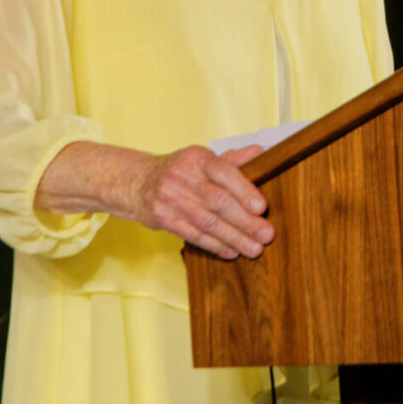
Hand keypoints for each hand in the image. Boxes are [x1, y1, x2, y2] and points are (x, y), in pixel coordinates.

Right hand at [124, 144, 273, 259]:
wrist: (137, 182)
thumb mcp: (202, 159)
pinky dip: (215, 245)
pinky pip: (193, 234)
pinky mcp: (163, 218)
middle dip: (245, 221)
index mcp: (197, 157)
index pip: (224, 172)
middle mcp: (182, 176)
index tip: (262, 208)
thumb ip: (233, 160)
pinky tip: (231, 251)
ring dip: (234, 238)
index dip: (244, 191)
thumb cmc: (179, 171)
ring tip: (254, 248)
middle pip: (218, 201)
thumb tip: (262, 152)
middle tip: (266, 234)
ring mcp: (170, 198)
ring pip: (207, 221)